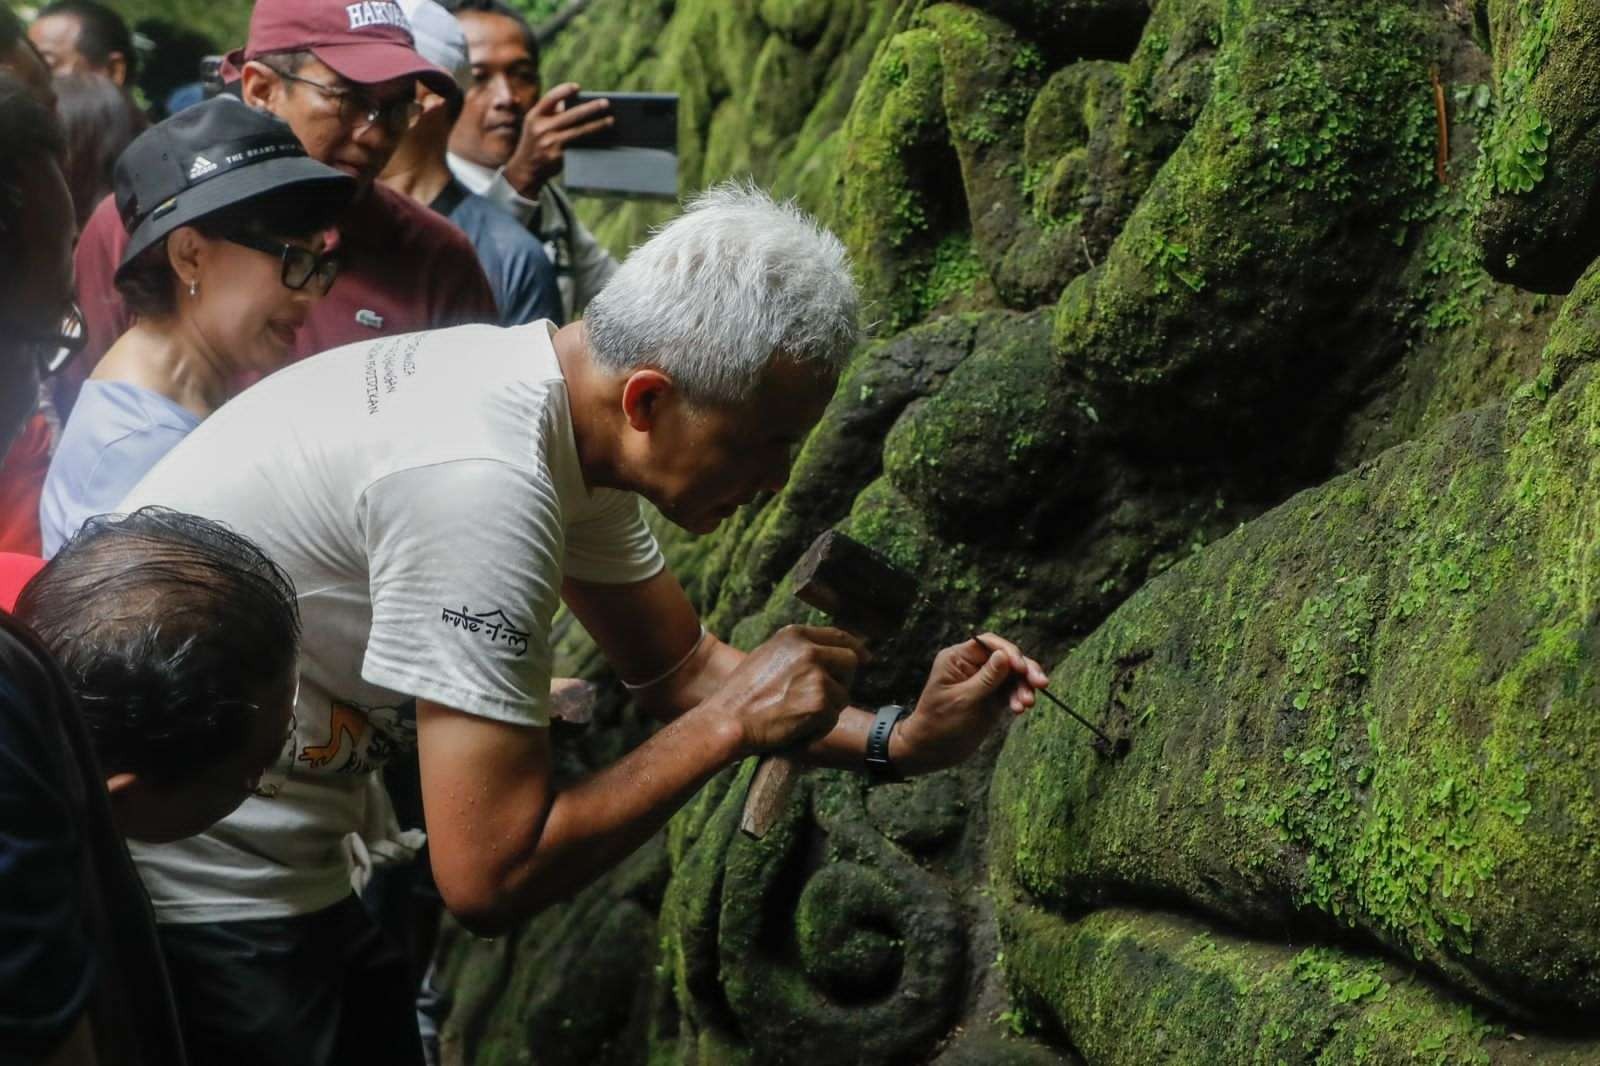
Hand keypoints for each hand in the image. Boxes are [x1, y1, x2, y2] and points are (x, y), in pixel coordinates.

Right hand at [502, 82, 612, 198]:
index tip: (578, 87)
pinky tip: (604, 138)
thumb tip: (577, 101)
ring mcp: (549, 143)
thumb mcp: (535, 124)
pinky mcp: (558, 157)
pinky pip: (578, 146)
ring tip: (611, 120)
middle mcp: (541, 128)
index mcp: (534, 116)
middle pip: (571, 115)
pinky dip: (592, 141)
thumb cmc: (535, 141)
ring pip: (578, 131)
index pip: (550, 99)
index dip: (564, 90)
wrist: (525, 169)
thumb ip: (551, 112)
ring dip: (597, 125)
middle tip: (606, 103)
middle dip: (591, 108)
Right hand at [708, 625, 866, 756]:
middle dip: (842, 681)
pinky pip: (833, 718)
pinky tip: (795, 727)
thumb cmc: (741, 695)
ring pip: (843, 694)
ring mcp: (817, 676)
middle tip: (823, 698)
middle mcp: (809, 650)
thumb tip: (827, 652)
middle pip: (850, 661)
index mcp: (794, 635)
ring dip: (828, 709)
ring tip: (796, 715)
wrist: (728, 721)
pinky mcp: (821, 703)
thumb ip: (797, 651)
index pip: (838, 635)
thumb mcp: (767, 656)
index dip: (855, 647)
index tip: (865, 657)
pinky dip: (819, 728)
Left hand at [892, 632, 1048, 774]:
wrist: (933, 750)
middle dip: (1024, 670)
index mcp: (957, 659)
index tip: (1022, 668)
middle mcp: (972, 666)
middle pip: (1005, 658)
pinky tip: (1020, 709)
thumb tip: (1004, 656)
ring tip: (1027, 704)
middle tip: (1041, 684)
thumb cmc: (940, 723)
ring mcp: (984, 682)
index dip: (1009, 652)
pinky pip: (1011, 691)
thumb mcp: (963, 701)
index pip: (988, 644)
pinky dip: (1019, 698)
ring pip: (1013, 676)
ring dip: (1024, 687)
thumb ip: (986, 679)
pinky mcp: (992, 698)